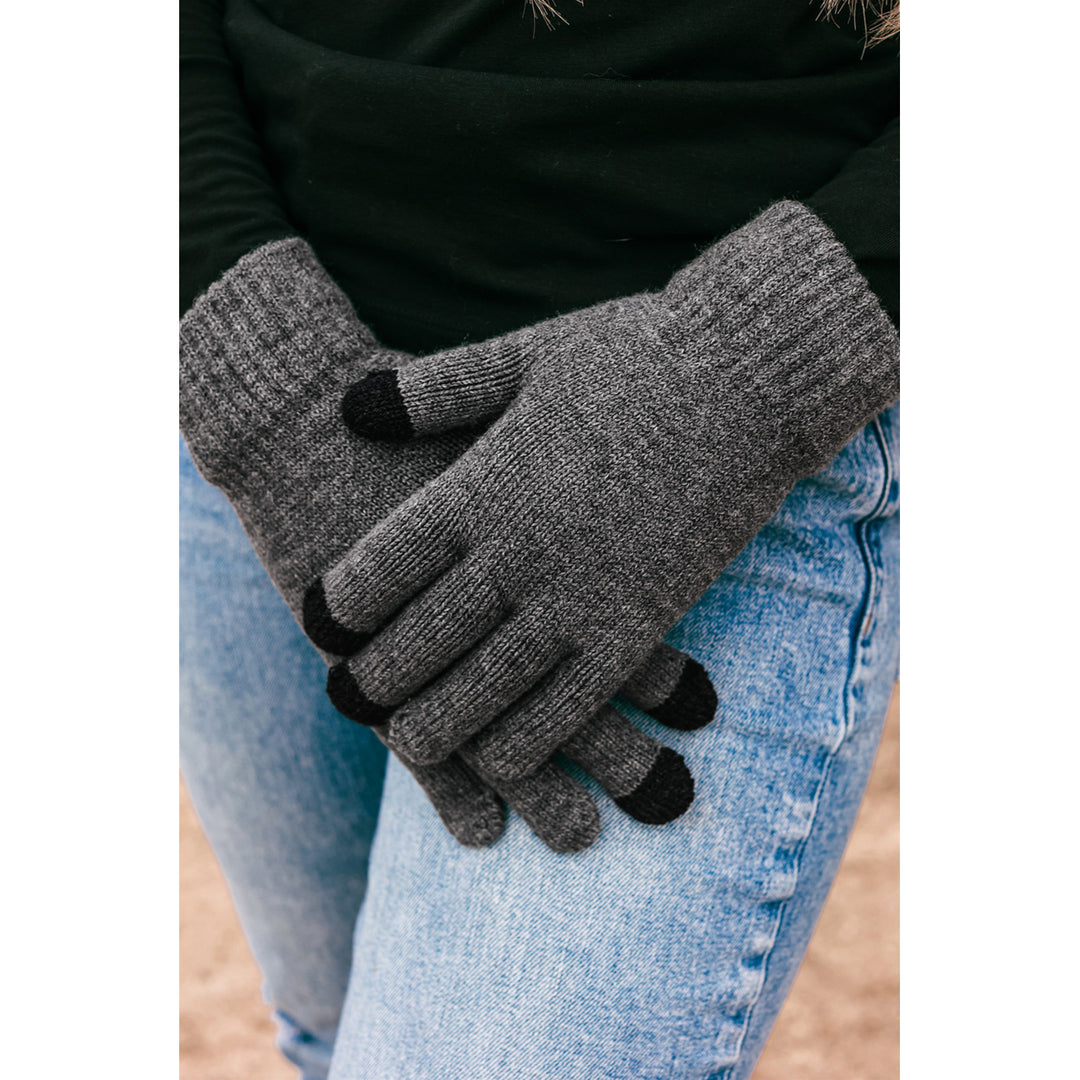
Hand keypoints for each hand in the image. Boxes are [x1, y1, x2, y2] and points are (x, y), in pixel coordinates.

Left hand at [306, 202, 897, 780]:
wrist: (750, 381)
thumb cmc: (633, 356)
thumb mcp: (525, 357)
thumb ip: (435, 389)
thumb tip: (350, 405)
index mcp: (484, 484)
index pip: (384, 564)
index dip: (341, 602)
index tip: (321, 622)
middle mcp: (522, 550)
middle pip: (423, 639)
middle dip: (376, 679)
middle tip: (348, 698)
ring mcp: (583, 596)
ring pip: (487, 688)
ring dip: (437, 725)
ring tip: (404, 740)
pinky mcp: (640, 627)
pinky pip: (570, 705)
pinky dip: (526, 740)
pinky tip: (500, 758)